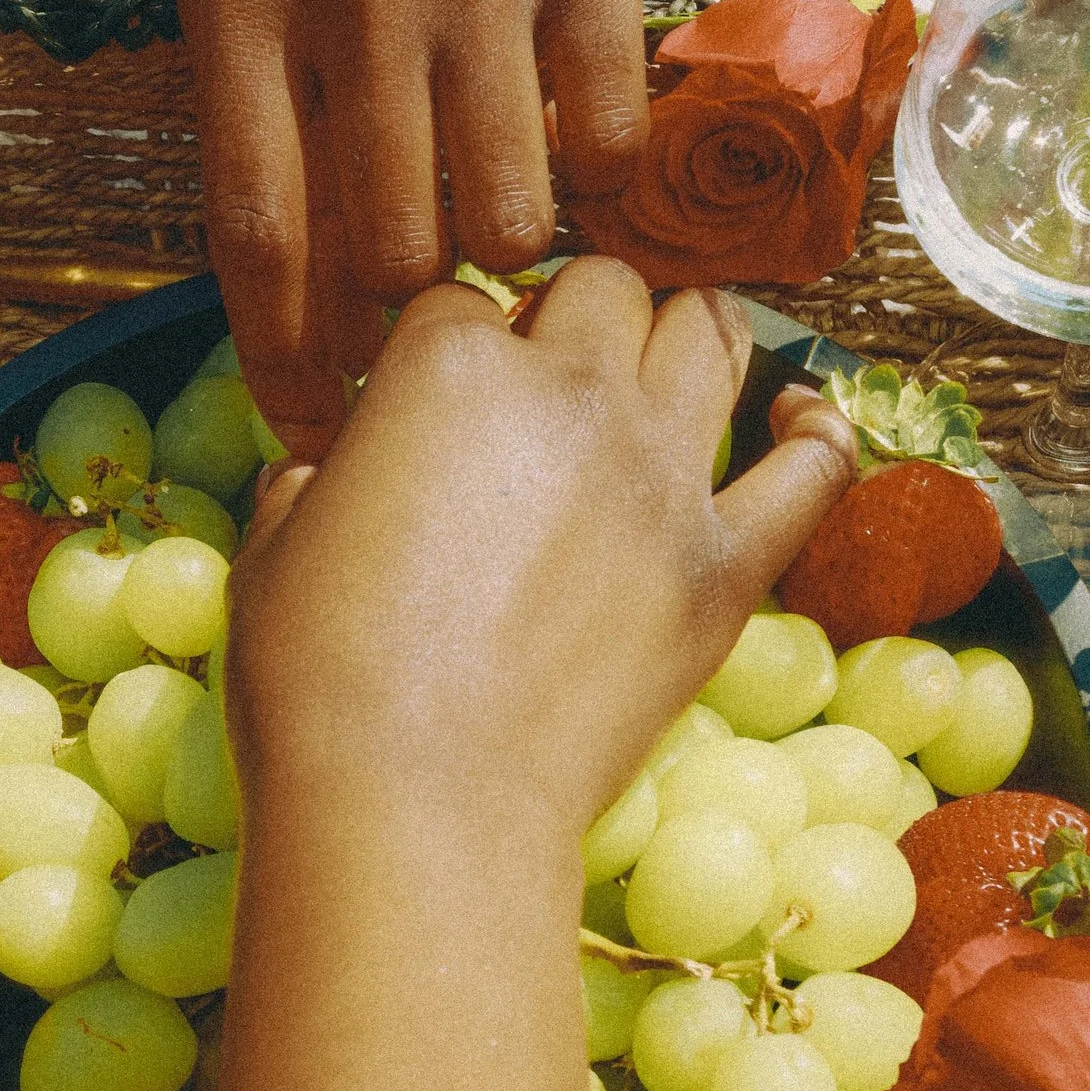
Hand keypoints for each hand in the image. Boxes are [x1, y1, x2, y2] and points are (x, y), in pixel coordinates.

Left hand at [178, 0, 778, 448]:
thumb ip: (264, 97)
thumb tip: (296, 309)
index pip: (256, 225)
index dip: (288, 357)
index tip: (313, 432)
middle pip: (391, 244)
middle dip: (415, 304)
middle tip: (434, 303)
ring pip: (509, 211)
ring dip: (513, 243)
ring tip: (507, 202)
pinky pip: (606, 138)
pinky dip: (598, 174)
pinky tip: (578, 137)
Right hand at [225, 260, 857, 849]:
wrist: (417, 803)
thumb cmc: (319, 684)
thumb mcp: (275, 553)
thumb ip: (312, 484)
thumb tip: (321, 476)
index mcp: (448, 364)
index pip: (465, 298)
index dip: (454, 341)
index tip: (444, 393)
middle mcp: (570, 393)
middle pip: (603, 287)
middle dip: (577, 313)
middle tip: (559, 370)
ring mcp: (661, 476)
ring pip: (709, 333)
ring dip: (689, 332)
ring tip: (675, 355)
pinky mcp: (724, 566)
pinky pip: (812, 470)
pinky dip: (814, 434)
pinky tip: (799, 421)